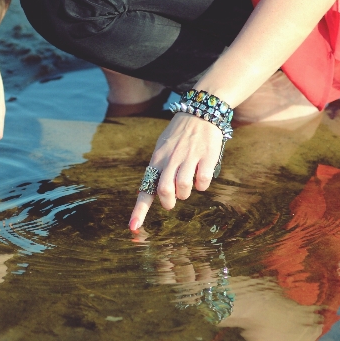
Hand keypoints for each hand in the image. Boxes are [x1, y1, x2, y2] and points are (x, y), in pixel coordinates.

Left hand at [129, 113, 222, 229]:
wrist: (199, 112)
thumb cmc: (179, 136)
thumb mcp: (161, 150)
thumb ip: (156, 170)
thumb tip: (147, 191)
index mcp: (157, 160)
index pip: (145, 188)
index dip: (139, 210)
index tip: (133, 227)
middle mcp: (170, 160)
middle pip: (164, 191)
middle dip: (168, 202)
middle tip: (172, 201)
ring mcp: (188, 158)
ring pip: (183, 188)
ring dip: (186, 194)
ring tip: (188, 185)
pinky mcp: (206, 157)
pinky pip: (203, 181)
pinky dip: (202, 185)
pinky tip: (202, 176)